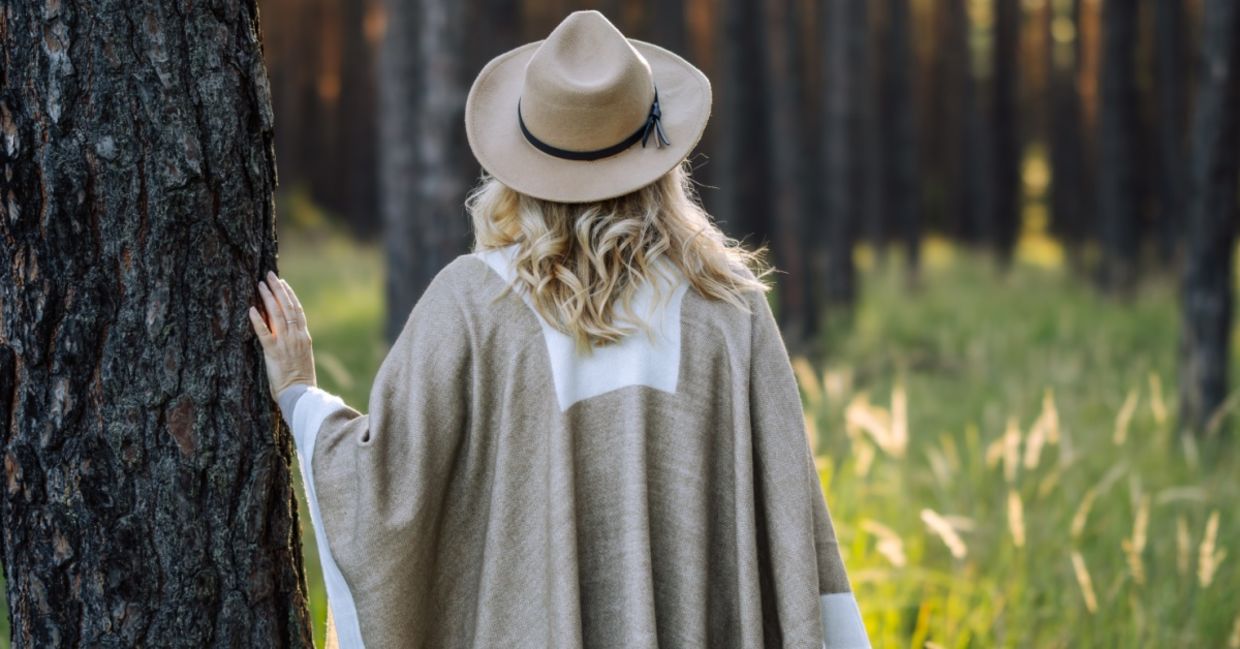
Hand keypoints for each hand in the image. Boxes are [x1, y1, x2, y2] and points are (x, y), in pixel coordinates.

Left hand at [248, 270, 316, 400]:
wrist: (300, 393)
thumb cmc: (301, 379)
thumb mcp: (303, 356)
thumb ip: (296, 342)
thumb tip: (288, 332)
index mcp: (304, 337)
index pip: (298, 310)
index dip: (290, 295)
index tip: (283, 283)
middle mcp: (296, 336)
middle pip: (288, 307)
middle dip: (278, 290)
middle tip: (270, 275)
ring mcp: (285, 343)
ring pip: (277, 315)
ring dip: (268, 298)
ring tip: (260, 285)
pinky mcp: (273, 352)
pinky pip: (264, 333)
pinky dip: (257, 320)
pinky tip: (251, 309)